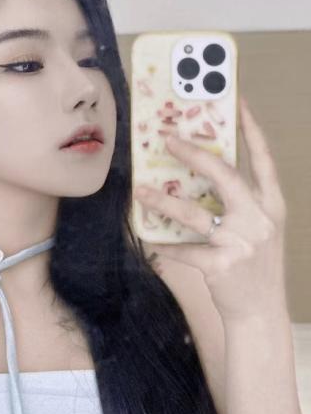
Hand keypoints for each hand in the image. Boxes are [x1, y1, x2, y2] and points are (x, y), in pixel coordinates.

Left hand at [133, 96, 287, 322]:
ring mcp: (242, 242)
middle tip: (167, 139)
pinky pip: (183, 249)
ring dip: (163, 201)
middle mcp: (260, 219)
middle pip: (224, 175)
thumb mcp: (258, 229)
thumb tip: (200, 176)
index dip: (251, 128)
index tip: (237, 100)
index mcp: (272, 205)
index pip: (263, 158)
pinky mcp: (221, 265)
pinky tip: (151, 240)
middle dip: (194, 154)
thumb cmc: (254, 266)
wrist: (260, 313)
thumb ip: (239, 203)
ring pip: (194, 213)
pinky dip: (165, 245)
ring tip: (140, 192)